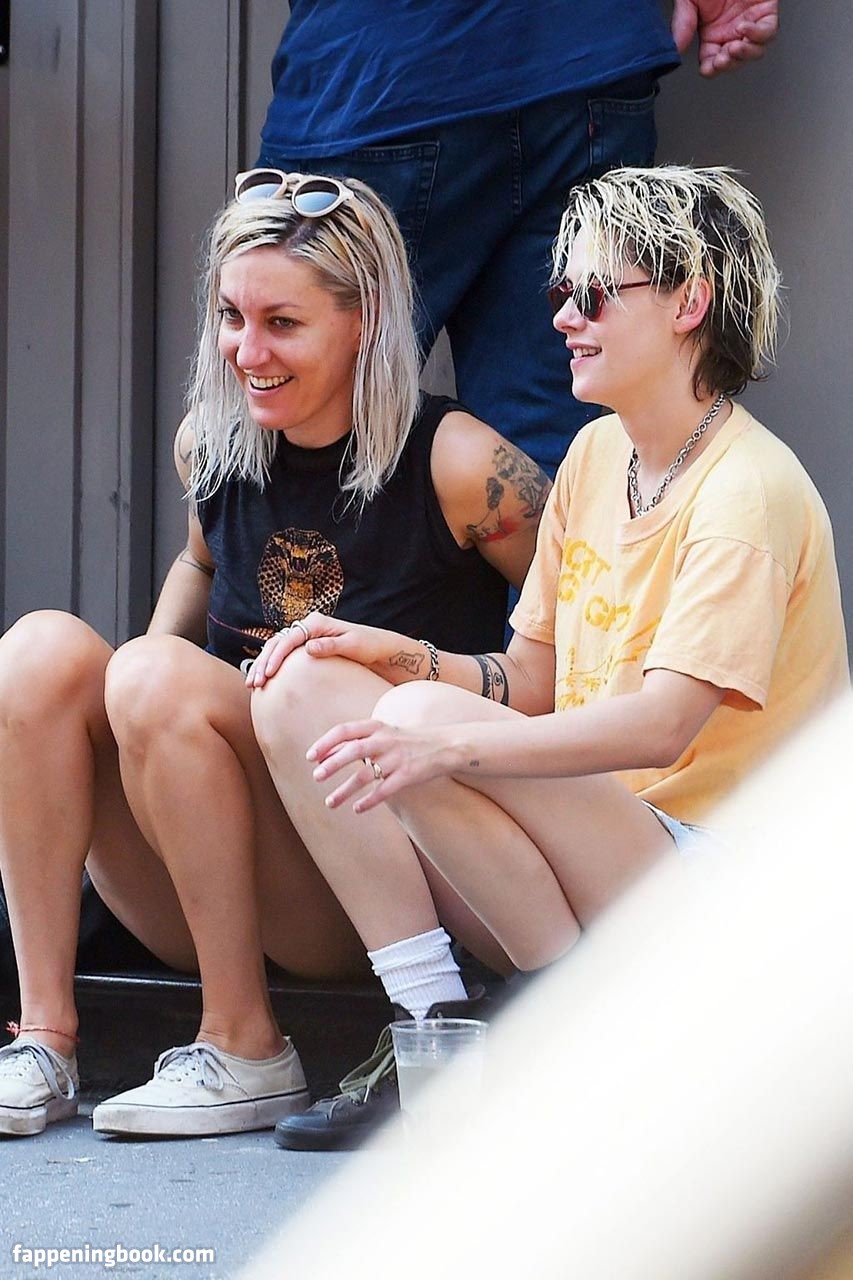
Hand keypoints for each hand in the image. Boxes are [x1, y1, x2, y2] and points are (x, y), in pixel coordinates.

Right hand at [245, 612, 416, 688]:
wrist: (381, 649)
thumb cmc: (371, 646)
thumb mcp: (354, 646)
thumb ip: (331, 645)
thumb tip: (308, 648)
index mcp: (317, 623)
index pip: (289, 639)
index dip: (275, 657)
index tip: (267, 675)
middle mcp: (309, 626)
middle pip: (277, 643)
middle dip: (263, 663)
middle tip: (254, 684)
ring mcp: (307, 636)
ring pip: (277, 649)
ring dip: (263, 665)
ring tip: (252, 685)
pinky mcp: (308, 647)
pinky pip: (284, 655)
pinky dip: (272, 667)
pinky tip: (264, 680)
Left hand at [308, 719, 457, 813]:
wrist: (444, 746)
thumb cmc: (405, 742)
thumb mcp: (382, 735)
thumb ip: (355, 743)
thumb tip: (323, 756)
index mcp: (376, 727)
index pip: (344, 730)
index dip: (325, 743)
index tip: (310, 757)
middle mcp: (385, 740)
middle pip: (353, 751)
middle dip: (332, 764)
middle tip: (316, 777)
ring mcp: (397, 758)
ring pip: (365, 775)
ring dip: (345, 790)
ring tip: (330, 803)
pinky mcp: (408, 775)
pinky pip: (384, 790)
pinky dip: (369, 801)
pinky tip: (357, 809)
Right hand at [671, 0, 777, 76]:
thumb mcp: (688, 1)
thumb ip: (682, 24)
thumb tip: (676, 49)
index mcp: (712, 35)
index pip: (712, 62)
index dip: (712, 69)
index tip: (708, 68)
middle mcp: (731, 32)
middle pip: (734, 61)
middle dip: (729, 64)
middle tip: (722, 59)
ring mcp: (750, 23)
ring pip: (754, 51)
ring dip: (744, 54)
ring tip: (734, 47)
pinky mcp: (766, 12)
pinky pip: (768, 32)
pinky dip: (758, 35)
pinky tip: (744, 27)